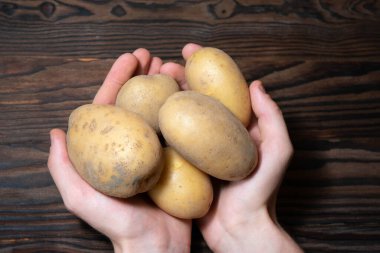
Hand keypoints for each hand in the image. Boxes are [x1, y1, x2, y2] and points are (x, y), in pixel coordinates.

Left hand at [48, 49, 190, 252]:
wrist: (157, 244)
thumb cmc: (118, 224)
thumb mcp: (81, 199)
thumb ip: (63, 168)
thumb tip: (56, 132)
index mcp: (110, 148)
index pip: (111, 104)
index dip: (118, 78)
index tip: (131, 58)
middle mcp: (132, 145)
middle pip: (138, 101)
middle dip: (145, 76)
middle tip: (155, 56)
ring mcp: (157, 149)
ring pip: (161, 109)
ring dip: (168, 85)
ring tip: (176, 67)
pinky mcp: (178, 157)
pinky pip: (183, 127)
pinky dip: (188, 108)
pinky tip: (194, 93)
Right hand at [161, 43, 302, 252]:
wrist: (239, 230)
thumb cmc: (260, 194)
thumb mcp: (277, 153)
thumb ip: (272, 118)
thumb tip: (256, 84)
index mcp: (238, 127)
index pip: (221, 88)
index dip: (206, 66)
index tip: (189, 50)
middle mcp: (218, 134)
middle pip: (197, 98)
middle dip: (181, 77)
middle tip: (164, 66)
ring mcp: (200, 148)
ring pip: (182, 116)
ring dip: (167, 96)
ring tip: (151, 82)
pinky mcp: (185, 164)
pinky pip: (172, 139)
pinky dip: (160, 125)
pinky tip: (145, 115)